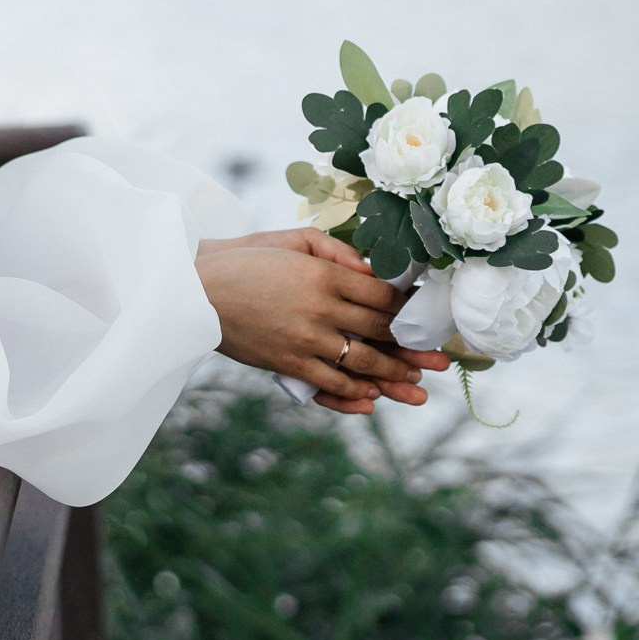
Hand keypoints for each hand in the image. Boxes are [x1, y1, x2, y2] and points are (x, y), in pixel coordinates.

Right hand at [196, 228, 450, 415]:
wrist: (195, 290)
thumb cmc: (246, 259)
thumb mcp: (295, 240)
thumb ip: (339, 252)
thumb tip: (376, 271)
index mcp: (325, 275)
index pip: (383, 296)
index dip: (409, 308)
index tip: (425, 315)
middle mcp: (321, 310)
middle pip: (381, 332)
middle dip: (415, 347)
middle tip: (443, 358)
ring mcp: (305, 341)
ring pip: (363, 364)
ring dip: (395, 377)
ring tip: (419, 386)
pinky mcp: (287, 365)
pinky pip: (330, 385)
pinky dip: (355, 394)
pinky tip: (373, 399)